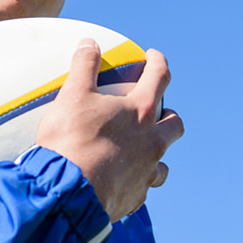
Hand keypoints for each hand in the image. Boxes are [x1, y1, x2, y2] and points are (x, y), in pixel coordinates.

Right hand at [36, 39, 184, 221]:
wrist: (67, 193)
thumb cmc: (71, 141)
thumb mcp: (72, 96)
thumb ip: (84, 66)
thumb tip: (89, 43)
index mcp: (141, 112)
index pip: (159, 78)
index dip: (157, 63)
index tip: (153, 57)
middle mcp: (152, 142)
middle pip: (175, 124)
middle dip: (168, 114)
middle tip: (153, 111)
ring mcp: (146, 173)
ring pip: (163, 162)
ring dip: (155, 154)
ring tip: (139, 151)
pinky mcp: (135, 198)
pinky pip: (142, 188)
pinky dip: (135, 181)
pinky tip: (119, 181)